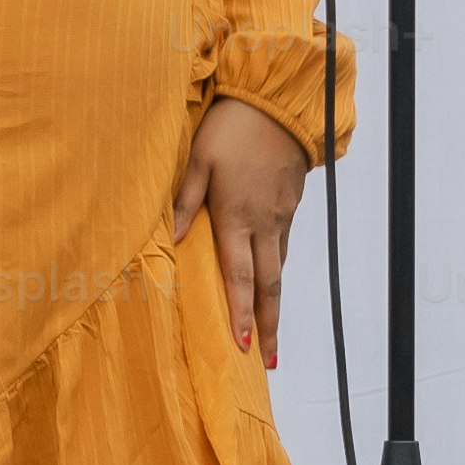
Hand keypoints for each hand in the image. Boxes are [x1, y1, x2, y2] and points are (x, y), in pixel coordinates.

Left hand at [170, 95, 312, 364]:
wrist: (279, 104)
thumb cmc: (232, 128)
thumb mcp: (199, 159)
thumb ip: (184, 200)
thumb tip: (172, 238)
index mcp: (237, 217)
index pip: (240, 277)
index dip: (241, 314)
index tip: (242, 347)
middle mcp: (264, 224)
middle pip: (270, 287)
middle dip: (268, 327)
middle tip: (267, 361)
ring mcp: (282, 216)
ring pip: (278, 269)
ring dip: (274, 304)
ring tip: (268, 333)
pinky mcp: (292, 205)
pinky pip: (283, 245)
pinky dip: (276, 270)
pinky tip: (270, 281)